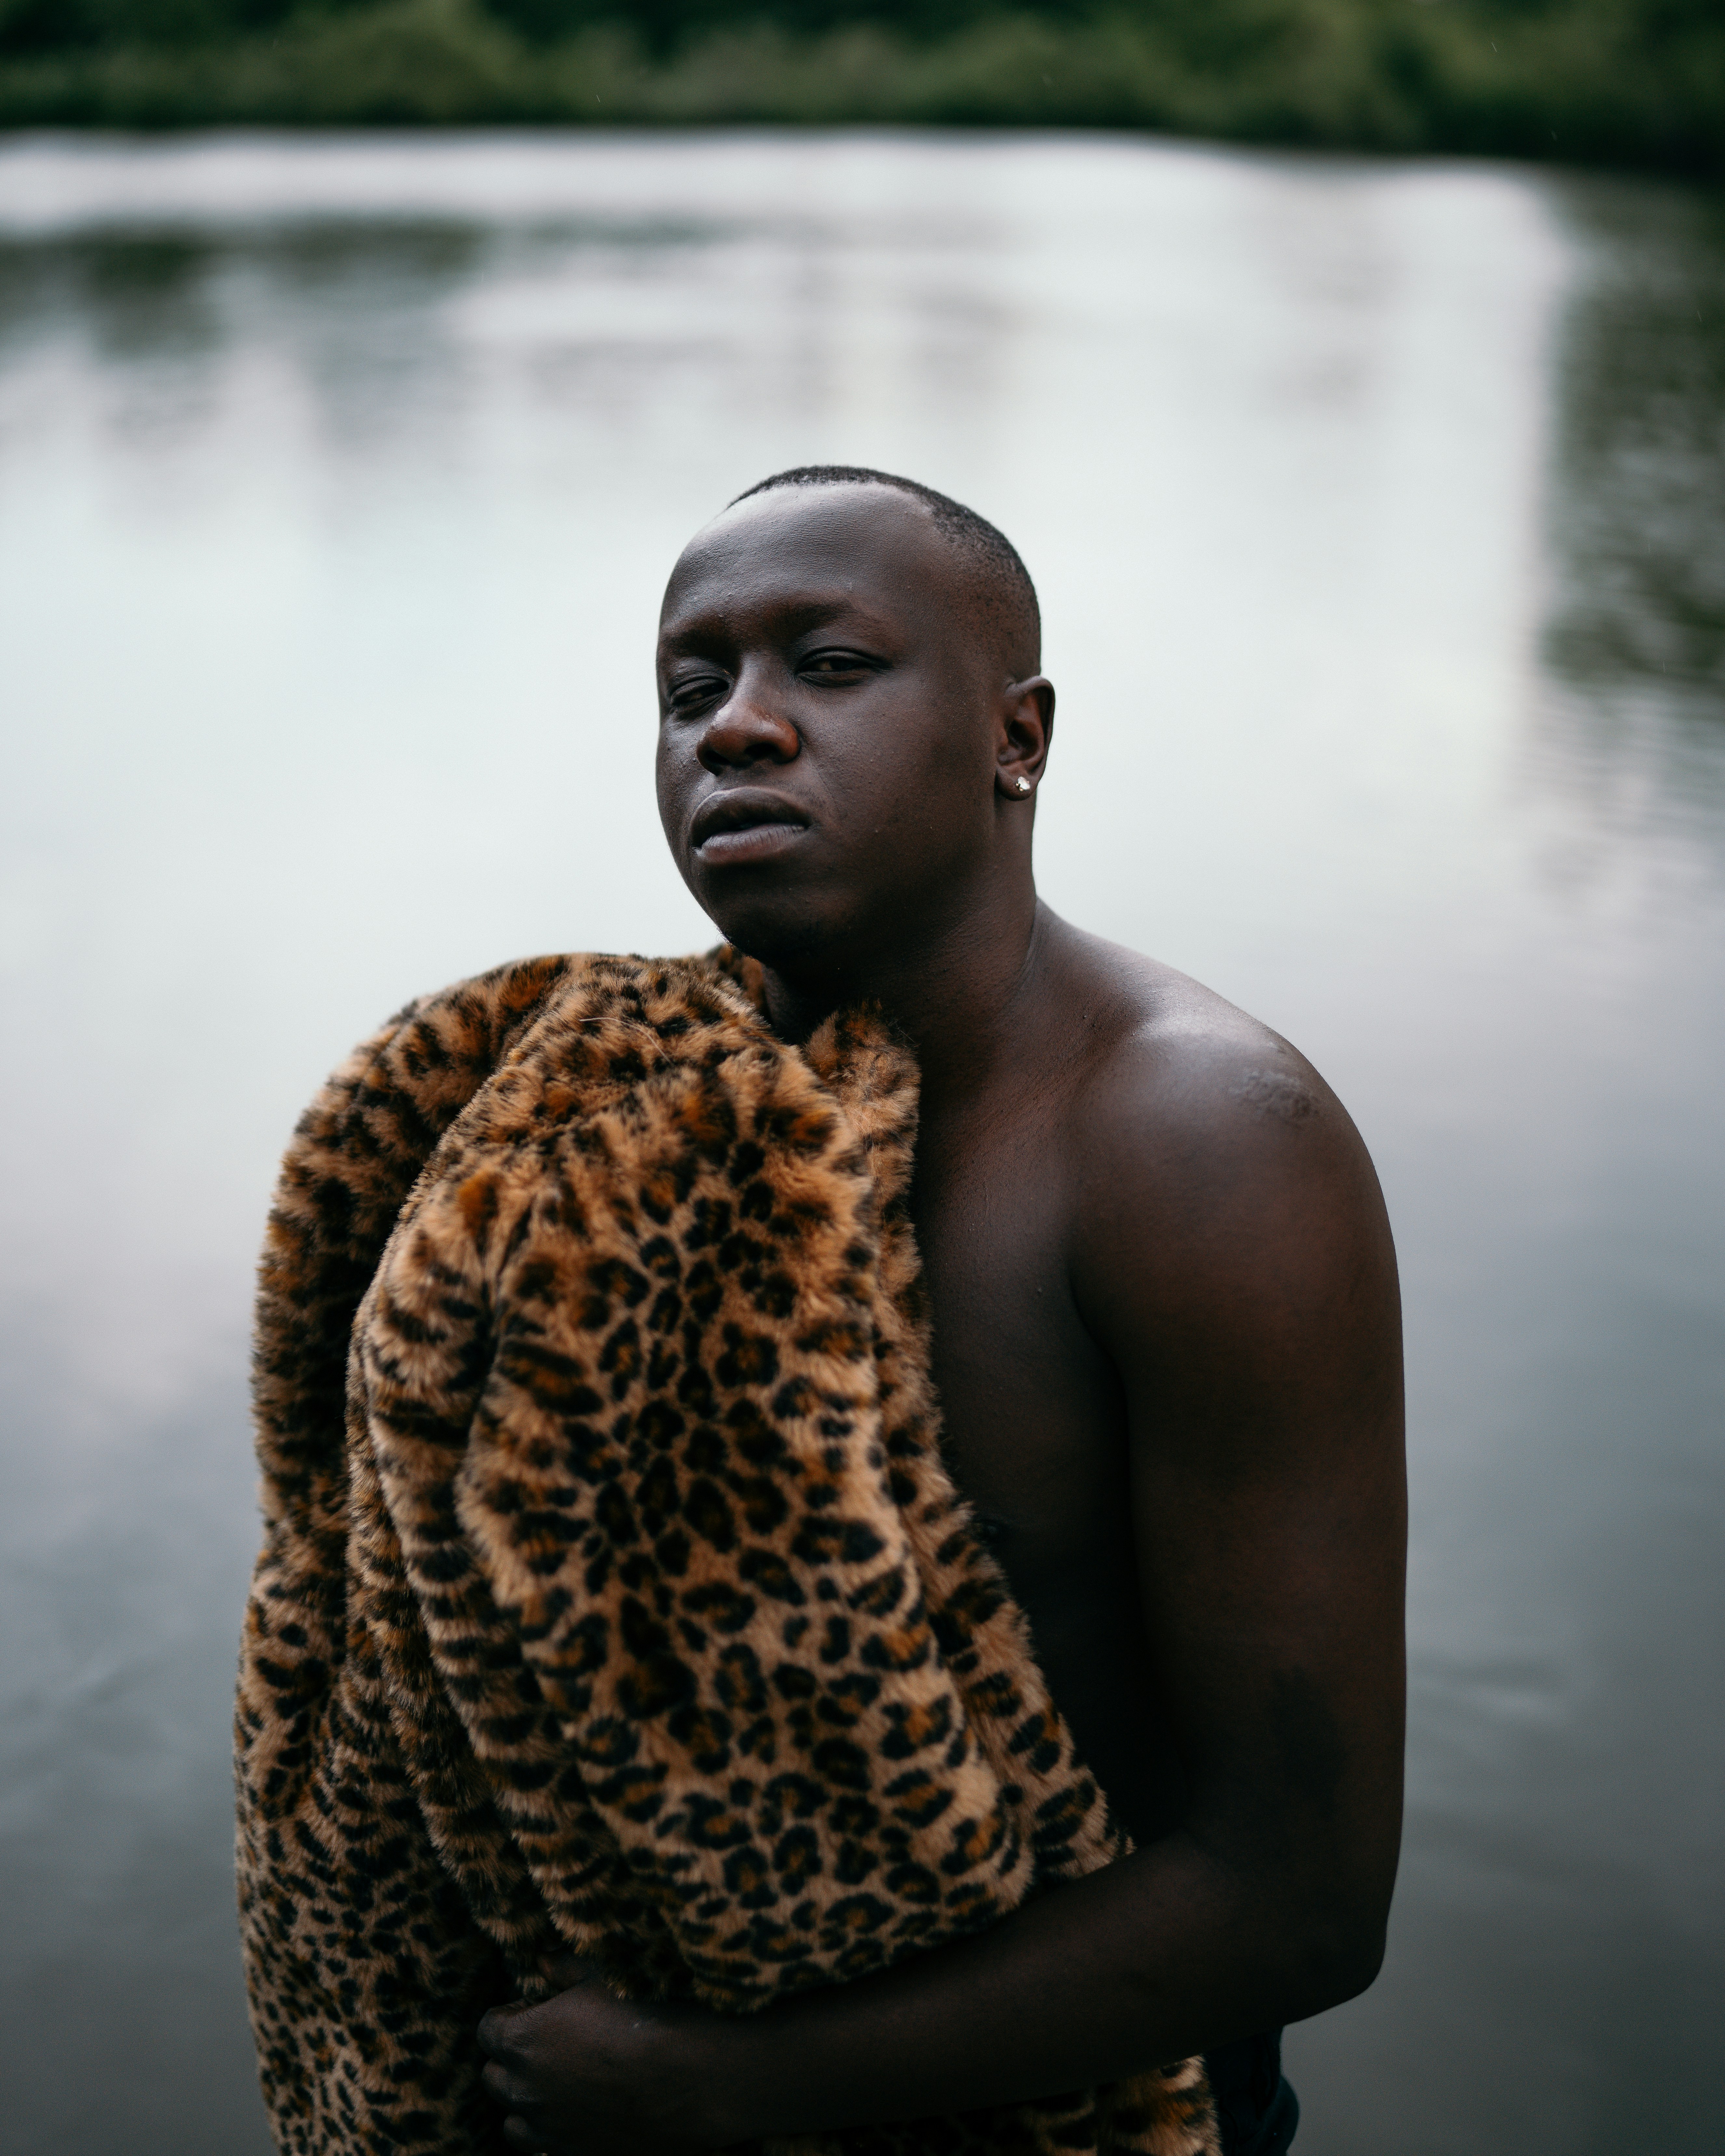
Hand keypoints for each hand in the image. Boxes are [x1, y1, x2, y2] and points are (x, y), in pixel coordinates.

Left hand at [478, 1960, 740, 2154]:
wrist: (678, 2080)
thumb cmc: (638, 2021)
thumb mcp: (598, 1979)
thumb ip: (563, 1970)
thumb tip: (543, 1962)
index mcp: (521, 2041)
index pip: (487, 2028)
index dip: (511, 2014)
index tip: (538, 2007)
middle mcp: (523, 2089)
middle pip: (493, 2075)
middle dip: (512, 2057)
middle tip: (548, 2041)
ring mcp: (544, 2127)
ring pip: (511, 2118)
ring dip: (524, 2099)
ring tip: (557, 2081)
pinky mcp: (568, 2153)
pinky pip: (538, 2147)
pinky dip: (546, 2131)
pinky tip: (574, 2112)